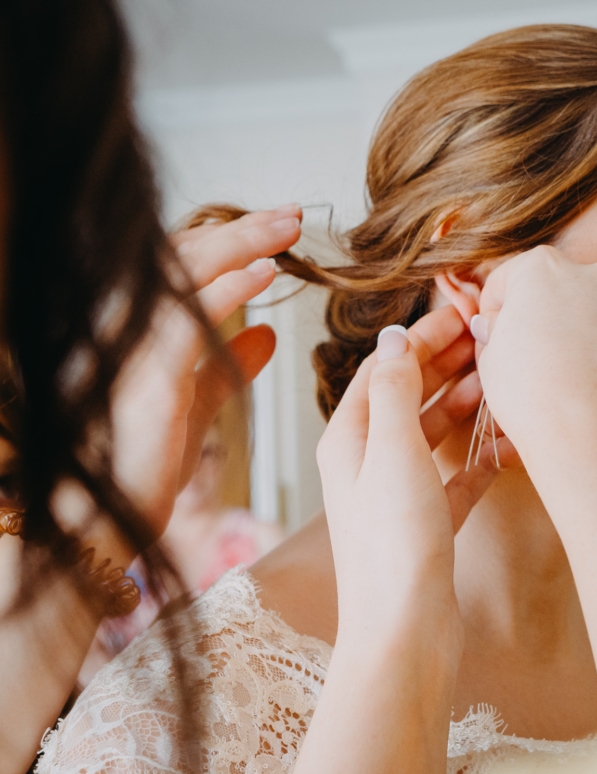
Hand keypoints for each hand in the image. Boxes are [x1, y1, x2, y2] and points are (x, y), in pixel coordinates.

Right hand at [108, 205, 300, 543]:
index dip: (230, 241)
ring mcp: (130, 346)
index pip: (181, 265)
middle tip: (291, 214)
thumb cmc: (134, 469)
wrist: (93, 524)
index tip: (277, 230)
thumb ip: (226, 366)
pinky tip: (263, 272)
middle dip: (241, 229)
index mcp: (136, 332)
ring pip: (185, 272)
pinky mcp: (146, 375)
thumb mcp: (191, 405)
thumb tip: (266, 333)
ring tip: (286, 228)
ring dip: (241, 243)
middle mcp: (125, 327)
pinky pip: (188, 316)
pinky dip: (227, 288)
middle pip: (184, 255)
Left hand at [316, 306, 504, 643]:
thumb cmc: (392, 545)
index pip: (385, 368)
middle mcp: (369, 463)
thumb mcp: (392, 450)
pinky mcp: (429, 525)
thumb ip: (394, 388)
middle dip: (449, 365)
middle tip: (490, 339)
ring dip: (468, 406)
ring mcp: (399, 495)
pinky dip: (481, 456)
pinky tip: (507, 444)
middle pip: (410, 396)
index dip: (423, 337)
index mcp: (349, 440)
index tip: (463, 313)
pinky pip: (458, 476)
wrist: (404, 631)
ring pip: (437, 434)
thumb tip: (394, 336)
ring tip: (503, 382)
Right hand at [473, 246, 596, 464]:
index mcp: (543, 270)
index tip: (500, 334)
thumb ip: (496, 329)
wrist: (596, 439)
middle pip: (569, 291)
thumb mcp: (491, 361)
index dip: (501, 308)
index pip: (515, 277)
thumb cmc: (533, 401)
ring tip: (588, 380)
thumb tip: (499, 322)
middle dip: (557, 318)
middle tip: (549, 363)